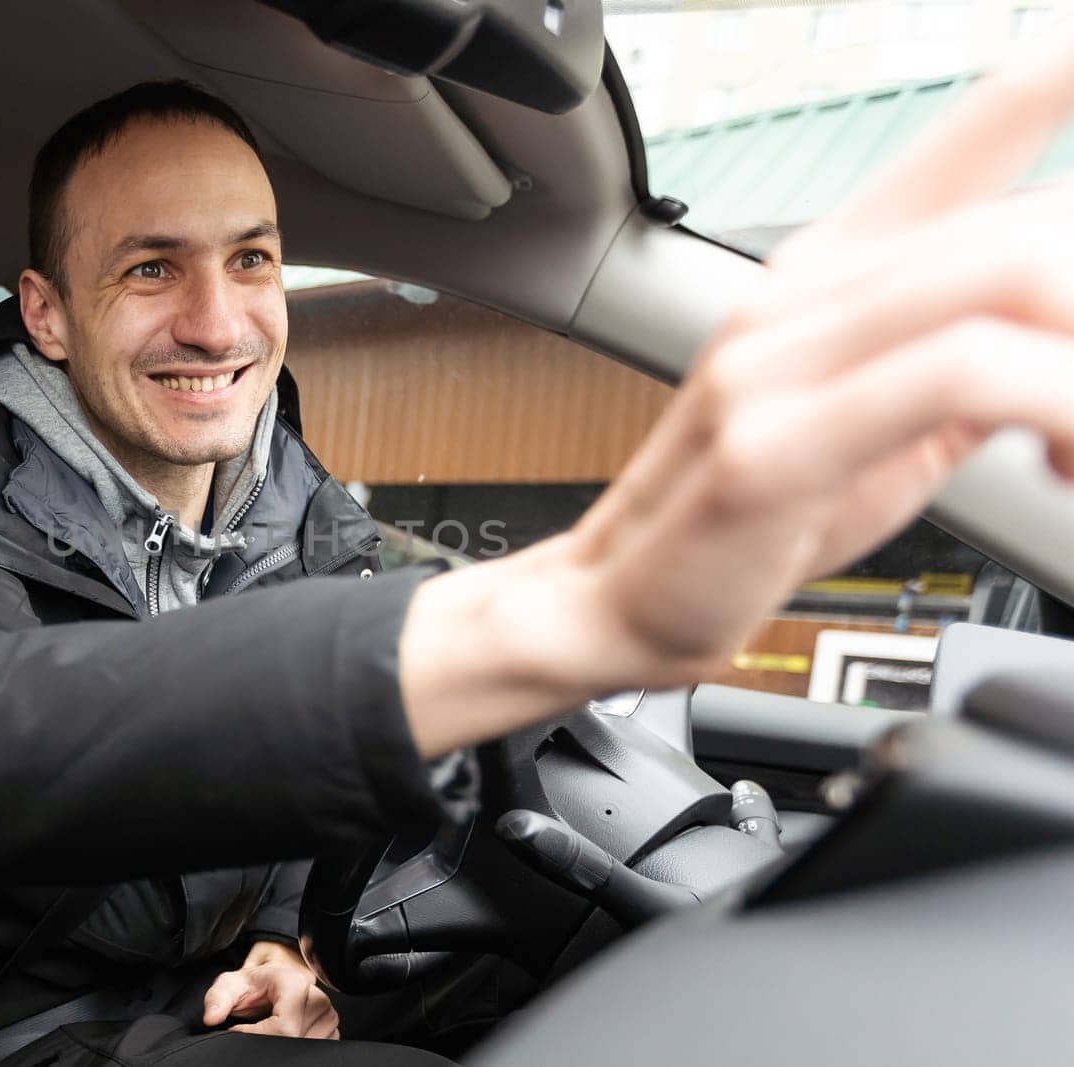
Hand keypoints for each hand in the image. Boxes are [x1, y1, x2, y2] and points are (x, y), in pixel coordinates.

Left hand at [202, 940, 339, 1038]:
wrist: (269, 984)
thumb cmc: (251, 986)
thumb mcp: (229, 986)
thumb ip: (218, 999)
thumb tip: (212, 1017)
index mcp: (296, 983)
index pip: (284, 1029)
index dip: (257, 1036)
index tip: (241, 1030)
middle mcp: (319, 999)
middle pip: (294, 1042)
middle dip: (268, 1043)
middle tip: (255, 1030)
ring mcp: (329, 1017)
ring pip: (304, 1050)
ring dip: (282, 1047)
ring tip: (268, 1030)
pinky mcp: (332, 1032)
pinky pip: (314, 1052)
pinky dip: (294, 1050)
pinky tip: (283, 1039)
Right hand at [402, 31, 1073, 757]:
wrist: (621, 600)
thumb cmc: (747, 519)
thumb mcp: (888, 432)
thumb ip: (974, 366)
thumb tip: (1069, 336)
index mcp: (830, 272)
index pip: (970, 136)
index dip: (1057, 77)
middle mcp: (801, 290)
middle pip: (1027, 223)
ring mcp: (778, 358)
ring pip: (1008, 277)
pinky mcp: (776, 440)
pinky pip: (960, 372)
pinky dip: (1056, 405)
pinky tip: (1061, 468)